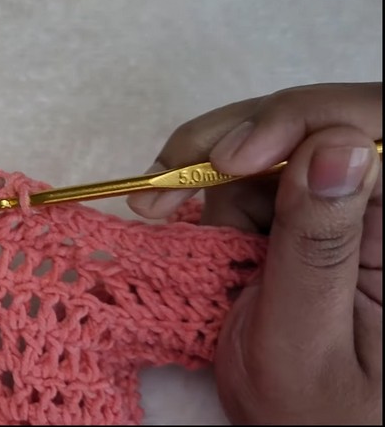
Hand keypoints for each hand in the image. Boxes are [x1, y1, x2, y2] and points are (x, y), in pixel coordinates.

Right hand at [128, 82, 381, 423]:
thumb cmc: (315, 414)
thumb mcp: (304, 339)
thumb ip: (318, 246)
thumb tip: (336, 148)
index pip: (379, 131)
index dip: (307, 121)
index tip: (236, 158)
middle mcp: (382, 208)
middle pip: (317, 122)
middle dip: (238, 136)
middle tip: (168, 176)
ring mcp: (342, 207)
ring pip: (274, 140)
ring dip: (205, 162)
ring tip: (156, 204)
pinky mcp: (303, 212)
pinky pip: (250, 171)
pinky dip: (200, 181)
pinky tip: (170, 206)